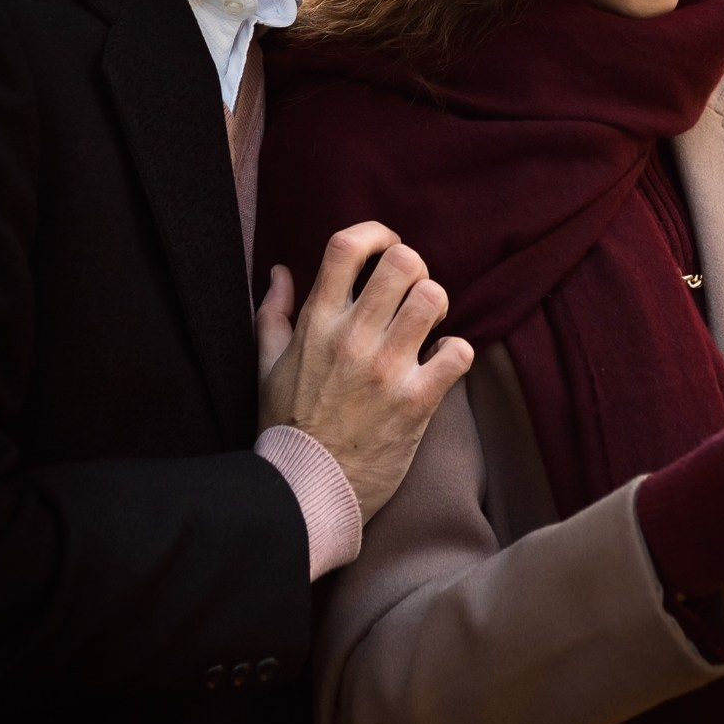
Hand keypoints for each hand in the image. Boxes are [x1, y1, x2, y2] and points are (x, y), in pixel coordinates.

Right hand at [256, 222, 475, 522]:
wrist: (306, 490)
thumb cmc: (286, 427)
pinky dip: (457, 352)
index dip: (374, 234)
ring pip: (433, 298)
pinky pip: (458, 352)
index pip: (346, 247)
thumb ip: (272, 313)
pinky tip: (441, 363)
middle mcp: (352, 338)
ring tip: (426, 324)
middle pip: (402, 263)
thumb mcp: (265, 366)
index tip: (384, 247)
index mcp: (316, 323)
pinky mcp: (416, 402)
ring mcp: (386, 369)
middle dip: (413, 267)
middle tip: (410, 290)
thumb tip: (279, 270)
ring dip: (436, 304)